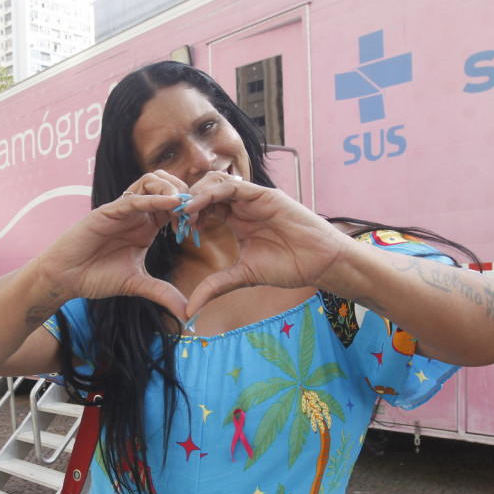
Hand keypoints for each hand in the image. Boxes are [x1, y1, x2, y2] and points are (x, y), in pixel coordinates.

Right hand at [36, 171, 189, 318]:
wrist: (66, 278)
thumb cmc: (96, 277)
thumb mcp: (137, 284)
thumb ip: (162, 293)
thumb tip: (187, 314)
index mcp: (146, 225)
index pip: (174, 205)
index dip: (190, 211)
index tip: (199, 228)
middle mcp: (136, 213)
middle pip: (167, 185)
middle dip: (186, 194)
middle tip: (195, 213)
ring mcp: (122, 210)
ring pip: (151, 181)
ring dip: (171, 189)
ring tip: (184, 206)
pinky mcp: (108, 211)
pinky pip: (134, 198)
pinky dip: (154, 198)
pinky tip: (172, 203)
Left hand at [178, 173, 350, 315]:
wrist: (319, 263)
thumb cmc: (288, 266)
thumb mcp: (242, 277)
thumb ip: (214, 287)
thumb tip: (188, 310)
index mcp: (236, 219)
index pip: (204, 207)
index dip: (187, 215)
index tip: (174, 231)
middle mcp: (243, 204)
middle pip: (206, 190)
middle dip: (186, 202)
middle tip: (173, 220)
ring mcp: (253, 198)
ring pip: (216, 183)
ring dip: (195, 195)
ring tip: (182, 213)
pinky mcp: (265, 195)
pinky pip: (232, 186)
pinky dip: (211, 193)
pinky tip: (195, 207)